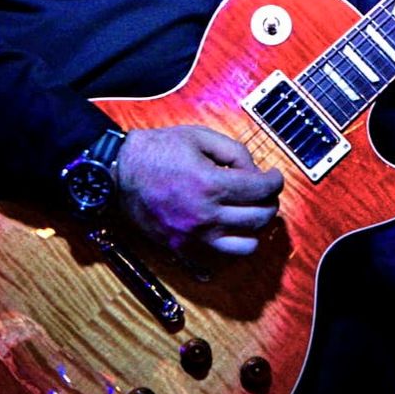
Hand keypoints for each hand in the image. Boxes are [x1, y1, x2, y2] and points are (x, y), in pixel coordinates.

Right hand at [115, 125, 283, 255]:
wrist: (118, 172)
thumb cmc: (157, 151)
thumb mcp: (199, 136)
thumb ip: (234, 152)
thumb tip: (253, 171)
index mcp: (211, 184)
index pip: (262, 190)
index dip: (276, 181)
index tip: (274, 176)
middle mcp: (206, 215)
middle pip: (260, 218)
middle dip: (269, 202)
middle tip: (263, 192)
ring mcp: (194, 235)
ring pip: (246, 246)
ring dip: (254, 229)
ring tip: (248, 213)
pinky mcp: (181, 247)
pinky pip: (218, 257)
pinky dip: (230, 244)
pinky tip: (228, 228)